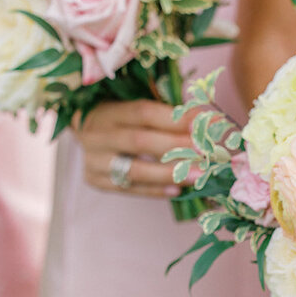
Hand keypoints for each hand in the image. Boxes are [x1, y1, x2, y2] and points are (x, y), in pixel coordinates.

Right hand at [74, 99, 195, 198]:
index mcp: (109, 110)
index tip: (207, 123)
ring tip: (199, 175)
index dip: (177, 119)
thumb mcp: (137, 106)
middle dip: (178, 147)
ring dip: (170, 173)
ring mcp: (94, 159)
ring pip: (134, 170)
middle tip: (207, 152)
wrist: (87, 131)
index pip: (144, 113)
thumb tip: (208, 122)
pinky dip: (154, 190)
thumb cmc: (123, 117)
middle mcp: (97, 134)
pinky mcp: (95, 179)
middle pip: (140, 142)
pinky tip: (177, 190)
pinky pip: (128, 188)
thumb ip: (167, 113)